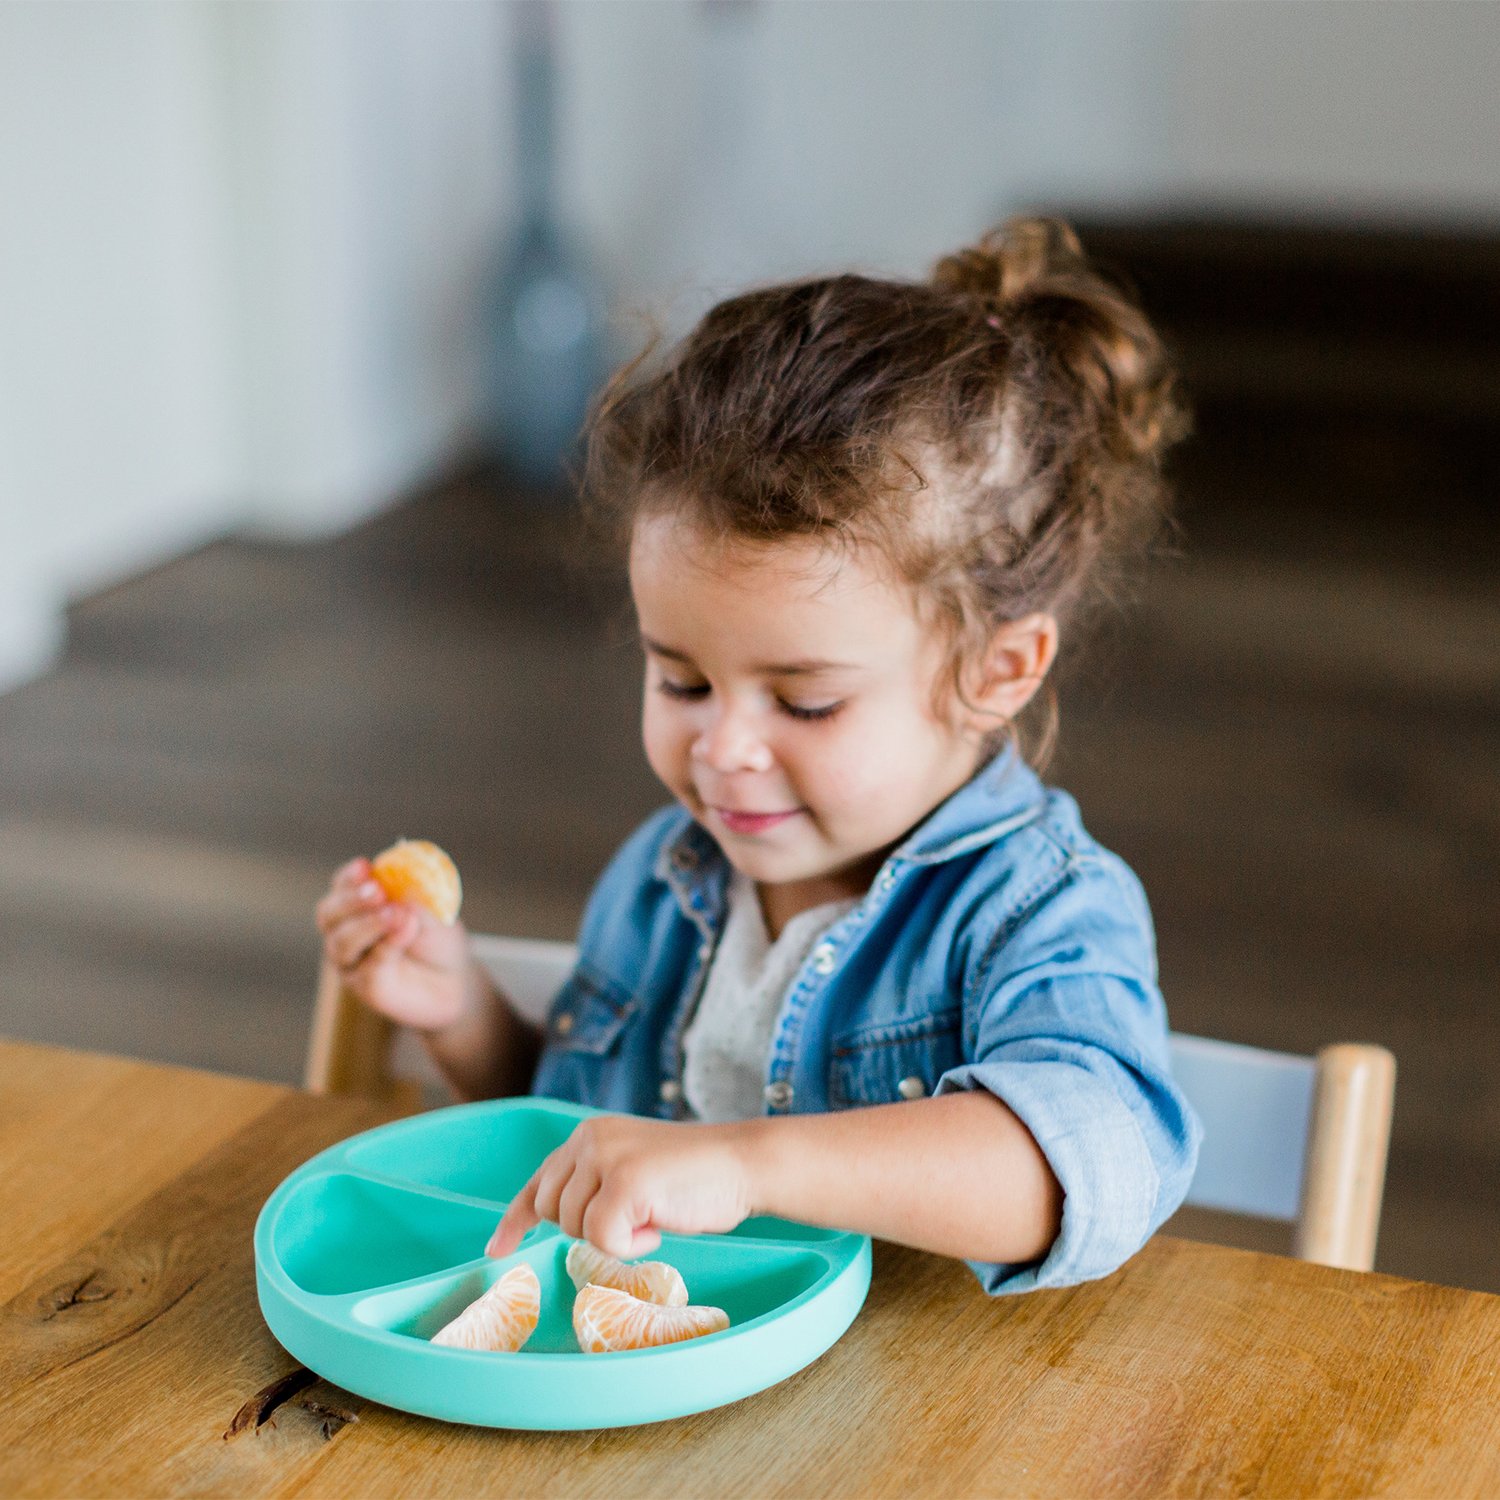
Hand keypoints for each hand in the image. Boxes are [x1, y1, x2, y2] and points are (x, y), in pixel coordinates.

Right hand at [315, 856, 472, 1031]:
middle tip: (377, 892)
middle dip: (351, 900)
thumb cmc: (437, 937)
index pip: (341, 887)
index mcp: (357, 906)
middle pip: (330, 914)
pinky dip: (387, 947)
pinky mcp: (367, 988)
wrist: (453, 979)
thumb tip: (402, 892)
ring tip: (396, 914)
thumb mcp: (435, 911)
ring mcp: (352, 963)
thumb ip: (417, 900)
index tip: (364, 866)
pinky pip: (368, 968)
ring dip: (367, 925)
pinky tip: (406, 931)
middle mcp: (345, 932)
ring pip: (342, 943)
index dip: (349, 877)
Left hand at [486, 1114, 759, 1260]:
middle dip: (586, 1228)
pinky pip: (603, 1241)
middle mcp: (589, 1139)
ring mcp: (605, 1158)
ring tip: (652, 1213)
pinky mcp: (623, 1183)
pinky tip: (659, 1223)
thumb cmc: (694, 1176)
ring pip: (574, 1228)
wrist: (743, 1163)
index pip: (538, 1181)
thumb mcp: (631, 1169)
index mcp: (589, 1134)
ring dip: (614, 1236)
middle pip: (551, 1211)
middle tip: (633, 1219)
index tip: (498, 1249)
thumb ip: (594, 1182)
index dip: (516, 1219)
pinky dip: (631, 1246)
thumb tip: (554, 1216)